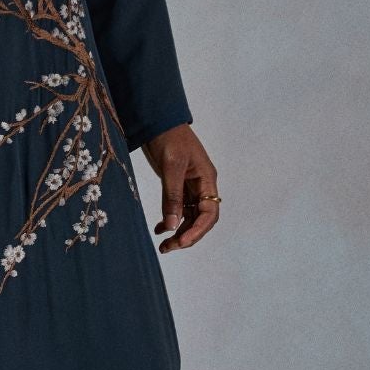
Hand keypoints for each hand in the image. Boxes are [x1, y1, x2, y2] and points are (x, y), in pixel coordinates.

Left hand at [143, 124, 219, 252]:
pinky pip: (179, 210)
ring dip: (178, 232)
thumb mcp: (171, 166)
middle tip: (168, 248)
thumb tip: (171, 225)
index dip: (198, 231)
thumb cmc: (169, 137)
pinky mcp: (178, 187)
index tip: (181, 242)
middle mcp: (202, 186)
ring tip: (163, 246)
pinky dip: (170, 221)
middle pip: (201, 220)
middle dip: (187, 236)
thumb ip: (172, 195)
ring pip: (190, 217)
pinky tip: (158, 229)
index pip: (210, 213)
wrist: (159, 121)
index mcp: (207, 179)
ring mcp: (191, 187)